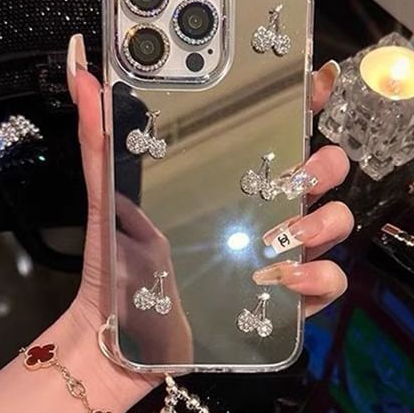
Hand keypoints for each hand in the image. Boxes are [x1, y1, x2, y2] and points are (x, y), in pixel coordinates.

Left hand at [66, 37, 351, 382]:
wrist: (114, 342)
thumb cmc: (116, 268)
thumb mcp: (108, 199)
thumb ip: (97, 138)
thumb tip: (80, 71)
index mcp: (229, 183)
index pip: (278, 135)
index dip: (305, 103)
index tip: (315, 80)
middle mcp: (261, 214)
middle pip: (320, 174)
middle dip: (326, 165)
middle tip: (303, 173)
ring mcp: (276, 258)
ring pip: (332, 225)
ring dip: (325, 222)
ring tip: (290, 234)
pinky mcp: (281, 304)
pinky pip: (325, 284)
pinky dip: (319, 278)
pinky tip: (287, 280)